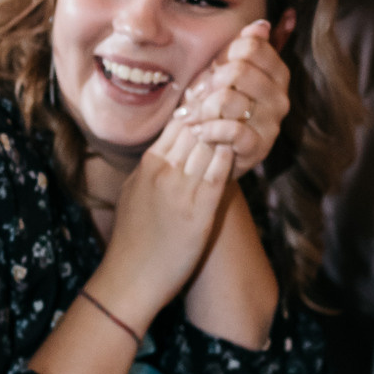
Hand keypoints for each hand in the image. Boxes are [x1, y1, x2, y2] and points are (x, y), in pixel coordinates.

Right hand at [95, 116, 240, 327]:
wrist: (130, 277)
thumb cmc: (131, 238)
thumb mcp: (133, 191)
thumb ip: (151, 167)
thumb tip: (167, 150)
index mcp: (147, 164)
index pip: (179, 122)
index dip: (201, 107)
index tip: (218, 99)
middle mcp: (163, 171)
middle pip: (197, 128)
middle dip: (218, 111)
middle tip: (237, 97)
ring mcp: (181, 190)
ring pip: (209, 146)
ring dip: (227, 130)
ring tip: (244, 117)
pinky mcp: (198, 212)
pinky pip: (218, 174)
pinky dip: (229, 157)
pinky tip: (239, 149)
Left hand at [172, 20, 292, 178]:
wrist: (212, 153)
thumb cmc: (218, 108)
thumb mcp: (226, 74)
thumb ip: (243, 48)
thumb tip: (261, 26)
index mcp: (276, 73)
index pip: (251, 47)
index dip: (224, 55)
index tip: (214, 69)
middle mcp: (280, 97)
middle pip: (238, 70)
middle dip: (209, 82)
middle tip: (198, 96)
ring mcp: (272, 123)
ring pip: (228, 99)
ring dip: (202, 109)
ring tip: (195, 117)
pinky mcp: (259, 147)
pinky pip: (231, 130)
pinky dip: (209, 131)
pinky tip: (201, 133)